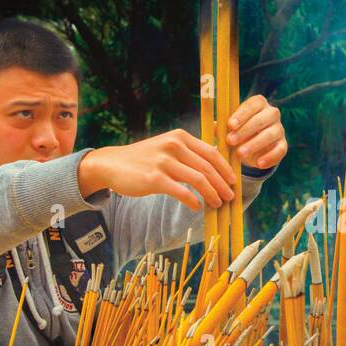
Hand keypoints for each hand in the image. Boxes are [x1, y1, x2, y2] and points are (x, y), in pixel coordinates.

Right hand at [78, 129, 235, 211]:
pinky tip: (198, 207)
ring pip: (199, 180)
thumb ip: (187, 152)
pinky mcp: (155, 178)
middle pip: (208, 168)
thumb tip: (214, 164)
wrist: (112, 164)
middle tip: (230, 197)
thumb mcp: (166, 146)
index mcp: (180, 137)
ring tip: (218, 203)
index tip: (233, 182)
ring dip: (212, 194)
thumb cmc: (143, 158)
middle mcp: (173, 146)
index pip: (211, 153)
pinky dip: (194, 201)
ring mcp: (164, 162)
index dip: (226, 169)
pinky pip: (182, 192)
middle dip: (222, 185)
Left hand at [226, 94, 286, 169]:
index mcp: (258, 104)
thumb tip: (213, 128)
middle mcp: (272, 114)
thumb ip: (222, 126)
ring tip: (240, 154)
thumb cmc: (238, 131)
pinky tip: (258, 163)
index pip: (252, 105)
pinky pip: (279, 150)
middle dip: (245, 131)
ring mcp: (279, 129)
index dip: (242, 114)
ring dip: (254, 144)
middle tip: (230, 141)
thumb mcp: (229, 127)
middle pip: (261, 119)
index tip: (230, 125)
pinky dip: (269, 158)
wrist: (252, 147)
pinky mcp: (283, 145)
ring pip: (270, 135)